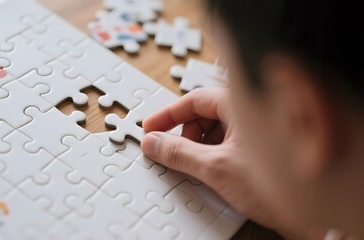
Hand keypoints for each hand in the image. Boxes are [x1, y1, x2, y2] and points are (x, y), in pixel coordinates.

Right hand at [141, 88, 304, 238]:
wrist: (311, 211)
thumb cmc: (279, 182)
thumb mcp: (217, 168)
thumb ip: (179, 153)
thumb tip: (155, 144)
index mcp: (241, 104)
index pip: (194, 100)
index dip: (168, 115)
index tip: (151, 128)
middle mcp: (249, 113)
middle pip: (203, 115)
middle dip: (184, 134)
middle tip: (172, 152)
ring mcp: (253, 130)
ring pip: (214, 130)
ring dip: (198, 147)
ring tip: (196, 167)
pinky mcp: (256, 147)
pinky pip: (226, 143)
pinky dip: (212, 154)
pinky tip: (212, 171)